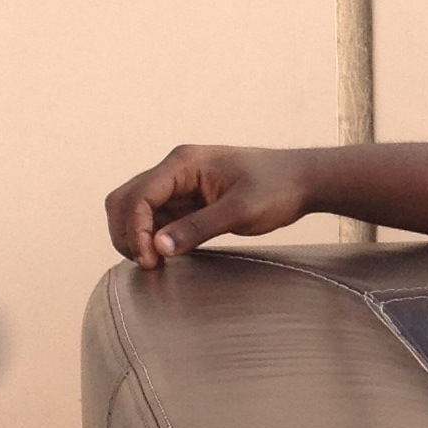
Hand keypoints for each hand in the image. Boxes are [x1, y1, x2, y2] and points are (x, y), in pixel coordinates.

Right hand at [105, 144, 316, 266]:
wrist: (301, 181)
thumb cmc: (276, 188)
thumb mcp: (240, 211)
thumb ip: (198, 228)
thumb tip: (158, 247)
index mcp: (184, 163)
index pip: (139, 195)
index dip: (135, 229)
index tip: (149, 259)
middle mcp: (175, 170)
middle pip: (126, 199)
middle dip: (126, 232)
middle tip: (147, 264)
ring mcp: (180, 186)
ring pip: (137, 212)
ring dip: (137, 237)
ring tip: (156, 264)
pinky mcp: (188, 202)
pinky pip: (156, 220)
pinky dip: (152, 239)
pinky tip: (166, 257)